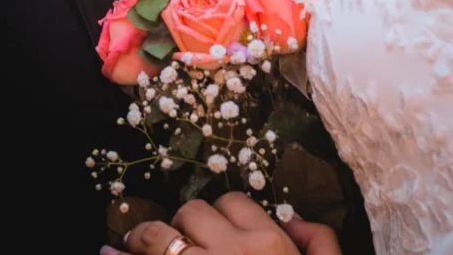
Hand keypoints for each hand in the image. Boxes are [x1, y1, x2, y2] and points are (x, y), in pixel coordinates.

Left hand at [99, 192, 341, 254]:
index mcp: (269, 246)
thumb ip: (322, 246)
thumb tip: (297, 222)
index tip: (211, 232)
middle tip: (175, 243)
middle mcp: (231, 251)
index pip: (233, 202)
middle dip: (183, 225)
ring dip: (143, 238)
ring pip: (158, 234)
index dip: (220, 215)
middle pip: (194, 211)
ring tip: (130, 246)